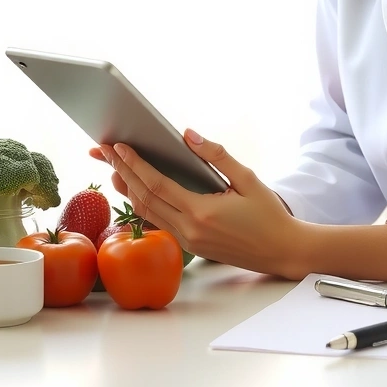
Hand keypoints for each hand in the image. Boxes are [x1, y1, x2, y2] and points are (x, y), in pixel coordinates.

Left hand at [88, 129, 305, 277]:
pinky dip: (143, 204)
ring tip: (112, 168)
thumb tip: (188, 134)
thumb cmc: (269, 214)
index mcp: (201, 213)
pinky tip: (135, 191)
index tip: (118, 147)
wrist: (283, 252)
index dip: (134, 164)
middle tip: (104, 151)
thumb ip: (216, 155)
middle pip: (144, 198)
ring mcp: (189, 241)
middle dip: (122, 172)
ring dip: (128, 189)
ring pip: (148, 212)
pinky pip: (159, 222)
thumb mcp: (247, 178)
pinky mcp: (192, 246)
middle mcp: (189, 230)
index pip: (156, 184)